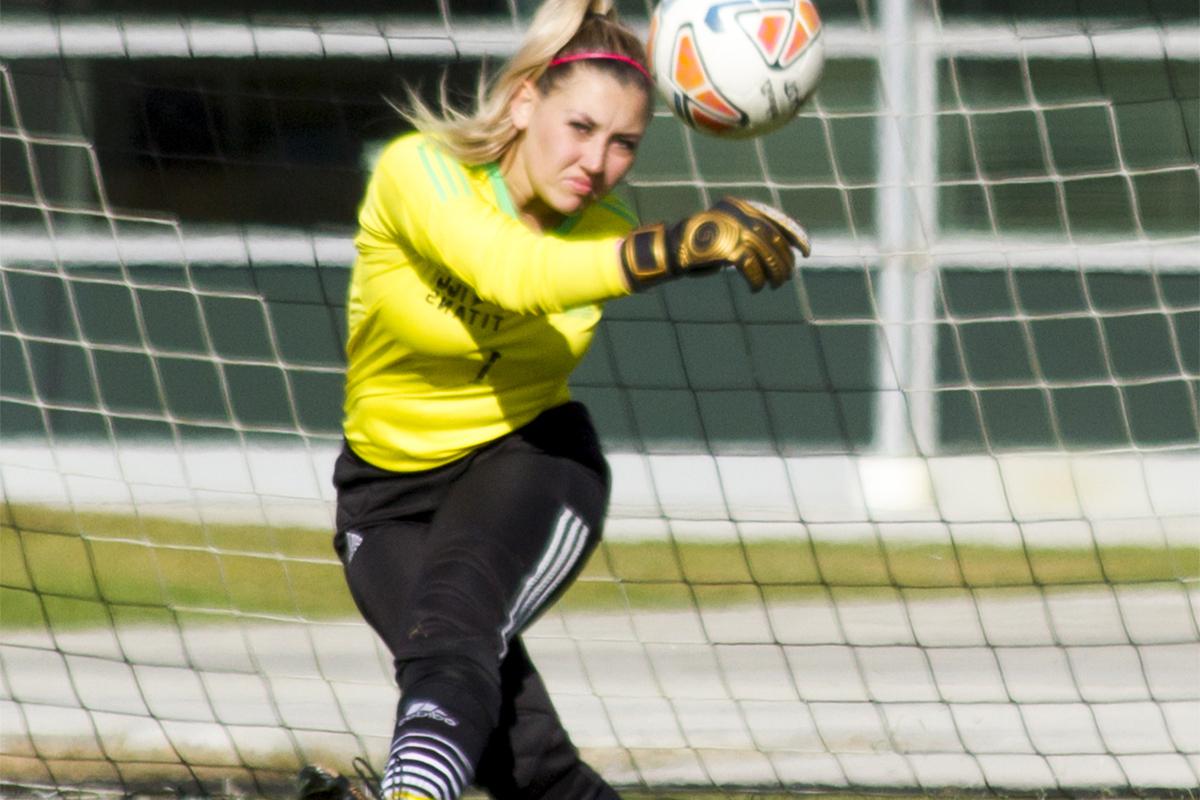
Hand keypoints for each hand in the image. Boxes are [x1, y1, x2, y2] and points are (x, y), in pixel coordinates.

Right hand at [620, 197, 810, 291]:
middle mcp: (739, 215)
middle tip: (786, 276)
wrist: (672, 248)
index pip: (776, 219)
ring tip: (775, 284)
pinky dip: (756, 280)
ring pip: (767, 254)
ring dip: (775, 273)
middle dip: (784, 261)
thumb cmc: (701, 244)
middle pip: (774, 239)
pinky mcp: (727, 248)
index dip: (795, 235)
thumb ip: (749, 232)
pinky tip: (756, 289)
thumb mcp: (727, 230)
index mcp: (741, 206)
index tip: (806, 251)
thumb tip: (781, 249)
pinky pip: (751, 267)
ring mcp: (733, 230)